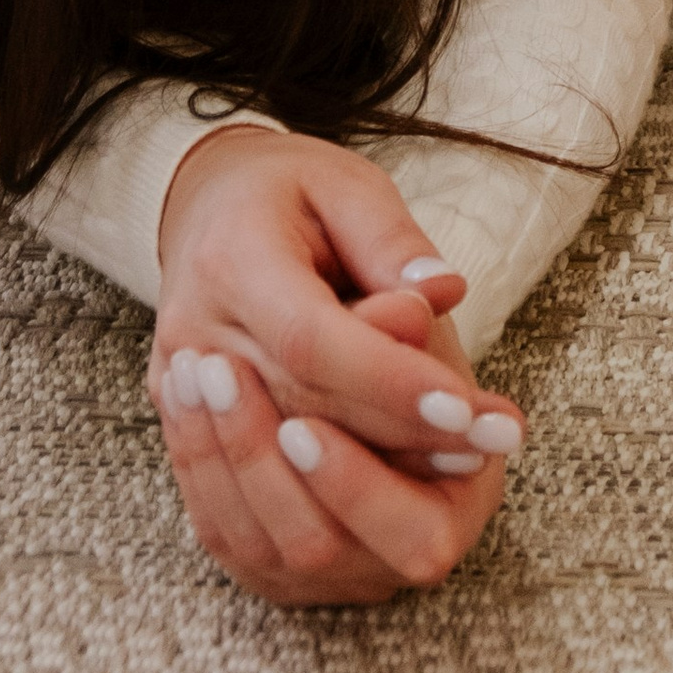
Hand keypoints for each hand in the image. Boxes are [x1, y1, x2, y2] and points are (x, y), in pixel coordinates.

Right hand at [148, 124, 526, 605]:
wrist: (205, 205)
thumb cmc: (289, 190)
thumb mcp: (346, 184)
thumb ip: (391, 242)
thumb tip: (443, 294)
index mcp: (232, 261)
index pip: (313, 342)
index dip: (389, 381)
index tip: (465, 406)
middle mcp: (196, 334)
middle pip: (304, 409)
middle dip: (403, 433)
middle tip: (492, 443)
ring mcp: (180, 387)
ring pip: (282, 460)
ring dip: (376, 473)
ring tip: (464, 459)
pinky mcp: (187, 423)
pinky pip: (259, 473)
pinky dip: (331, 488)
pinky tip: (401, 481)